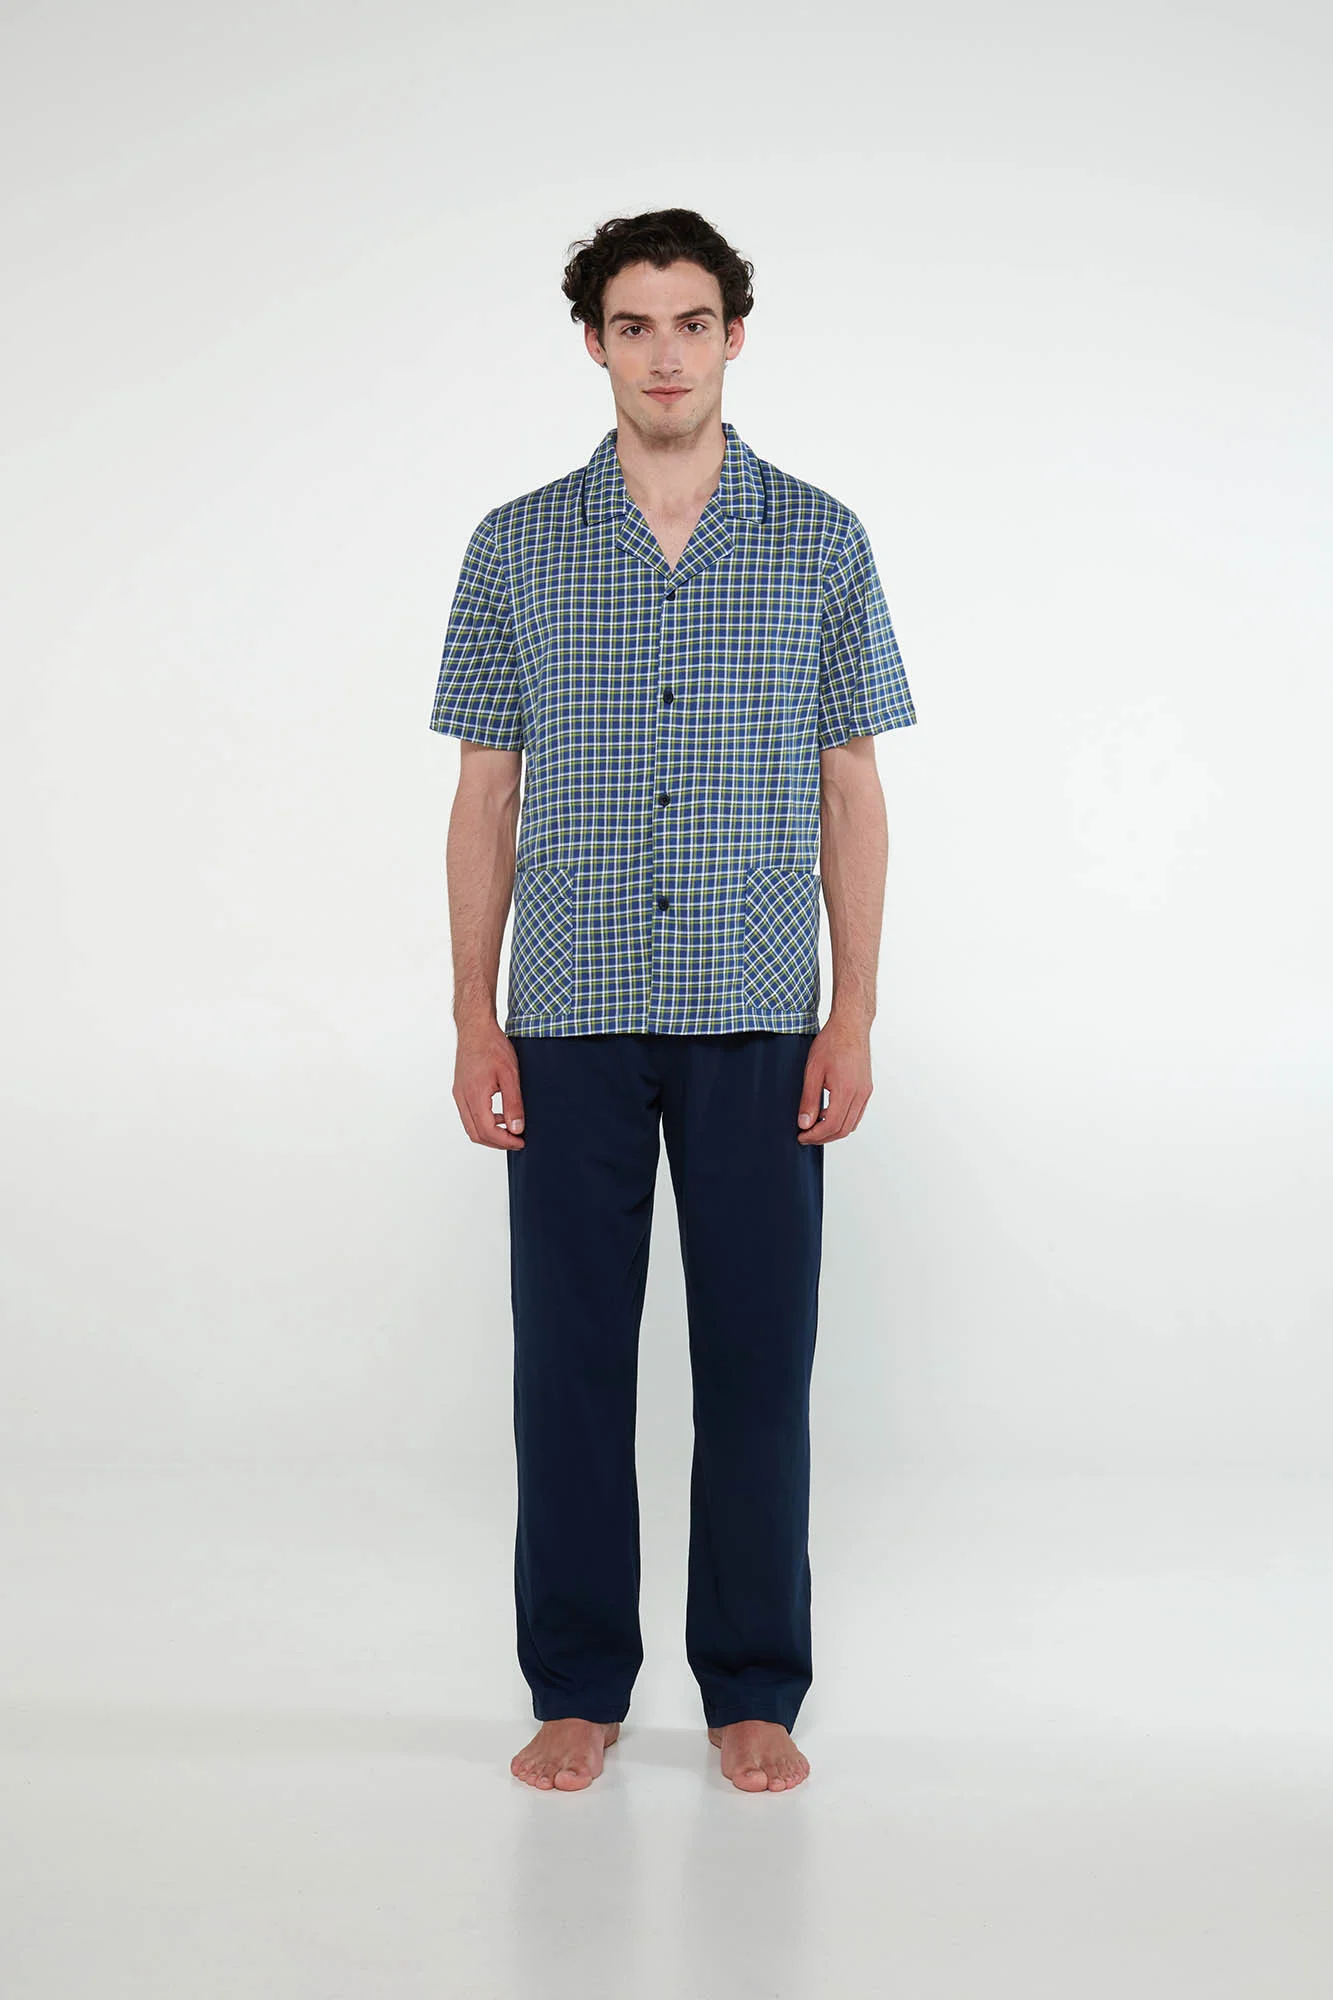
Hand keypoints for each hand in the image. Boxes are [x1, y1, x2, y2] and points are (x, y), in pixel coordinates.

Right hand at [453, 1020, 525, 1149]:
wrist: (475, 1029)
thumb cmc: (492, 1046)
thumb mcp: (510, 1075)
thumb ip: (513, 1104)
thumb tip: (516, 1128)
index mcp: (474, 1095)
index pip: (487, 1130)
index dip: (505, 1141)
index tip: (521, 1141)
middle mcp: (462, 1097)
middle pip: (476, 1134)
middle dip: (497, 1142)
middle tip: (516, 1141)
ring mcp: (459, 1094)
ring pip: (470, 1127)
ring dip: (489, 1133)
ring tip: (510, 1130)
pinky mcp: (460, 1090)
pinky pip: (468, 1115)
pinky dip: (483, 1122)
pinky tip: (498, 1116)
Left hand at [797, 1015, 872, 1142]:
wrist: (850, 1027)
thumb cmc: (831, 1043)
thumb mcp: (812, 1071)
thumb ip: (808, 1100)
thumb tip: (804, 1123)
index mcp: (846, 1091)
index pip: (831, 1125)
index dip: (815, 1136)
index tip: (802, 1136)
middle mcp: (859, 1094)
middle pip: (843, 1129)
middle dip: (823, 1137)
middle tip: (806, 1136)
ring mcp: (865, 1092)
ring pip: (852, 1124)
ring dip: (834, 1130)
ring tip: (815, 1127)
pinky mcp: (866, 1089)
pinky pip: (857, 1114)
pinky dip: (843, 1120)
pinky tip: (828, 1114)